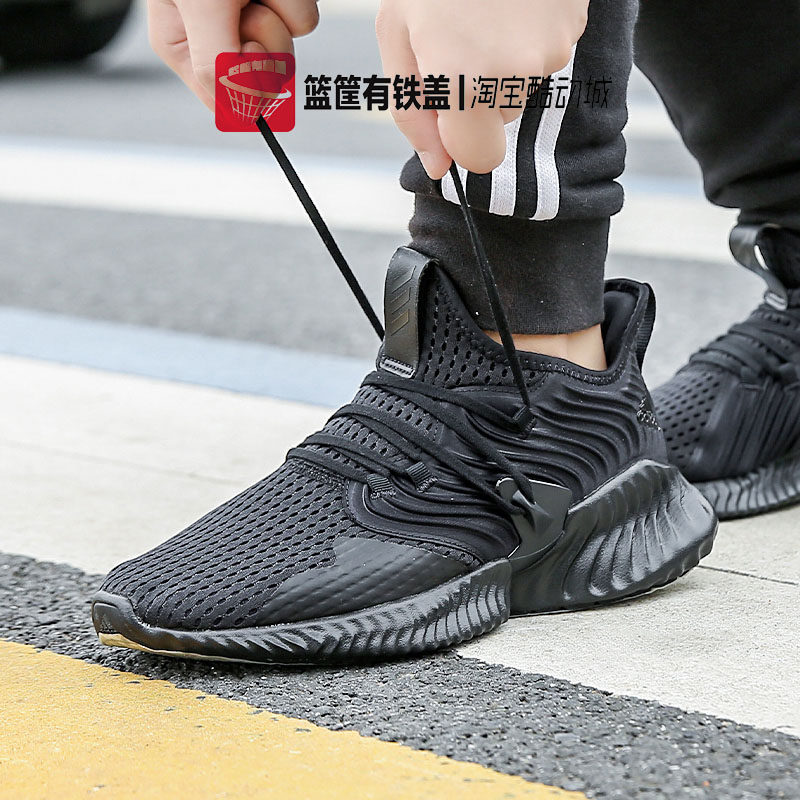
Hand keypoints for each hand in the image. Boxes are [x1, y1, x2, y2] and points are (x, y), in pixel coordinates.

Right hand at [147, 0, 319, 109]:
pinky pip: (303, 21)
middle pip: (261, 78)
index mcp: (184, 48)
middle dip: (265, 43)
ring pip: (287, 48)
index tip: (246, 49)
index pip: (225, 101)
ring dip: (280, 13)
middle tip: (247, 5)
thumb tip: (244, 117)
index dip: (246, 83)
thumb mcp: (199, 6)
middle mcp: (216, 38)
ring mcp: (249, 18)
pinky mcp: (277, 1)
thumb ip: (217, 67)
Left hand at [376, 0, 588, 177]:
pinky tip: (507, 8)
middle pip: (497, 124)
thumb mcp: (397, 35)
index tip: (448, 112)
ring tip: (482, 17)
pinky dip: (524, 42)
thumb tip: (437, 167)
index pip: (478, 158)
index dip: (460, 139)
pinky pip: (543, 58)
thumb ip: (412, 111)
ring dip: (499, 68)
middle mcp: (515, 73)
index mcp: (465, 81)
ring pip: (520, 91)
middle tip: (457, 43)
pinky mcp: (572, 24)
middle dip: (474, 98)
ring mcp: (551, 48)